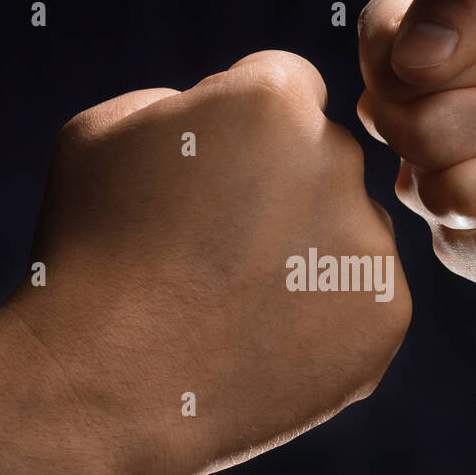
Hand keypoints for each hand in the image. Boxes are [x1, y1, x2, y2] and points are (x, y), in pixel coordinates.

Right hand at [0, 51, 411, 474]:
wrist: (106, 386)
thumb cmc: (89, 252)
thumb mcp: (103, 134)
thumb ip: (182, 101)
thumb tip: (225, 109)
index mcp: (271, 100)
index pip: (288, 88)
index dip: (244, 132)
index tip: (209, 177)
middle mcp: (338, 159)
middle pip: (324, 156)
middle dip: (281, 189)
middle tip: (217, 250)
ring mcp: (370, 241)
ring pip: (351, 229)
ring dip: (310, 252)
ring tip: (235, 304)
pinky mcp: (386, 315)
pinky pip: (362, 298)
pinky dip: (326, 318)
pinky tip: (264, 341)